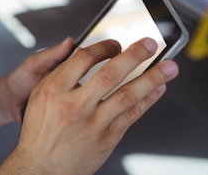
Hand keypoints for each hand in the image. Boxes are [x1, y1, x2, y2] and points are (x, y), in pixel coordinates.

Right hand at [0, 38, 178, 174]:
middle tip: (149, 44)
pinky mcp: (106, 137)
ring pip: (128, 95)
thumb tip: (79, 52)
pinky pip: (132, 114)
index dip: (103, 47)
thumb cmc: (40, 132)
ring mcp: (93, 122)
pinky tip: (158, 89)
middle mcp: (74, 105)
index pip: (84, 59)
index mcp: (54, 90)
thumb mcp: (38, 96)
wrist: (41, 166)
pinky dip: (148, 100)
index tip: (115, 44)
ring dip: (152, 78)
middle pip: (110, 73)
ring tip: (169, 66)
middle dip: (135, 56)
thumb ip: (58, 73)